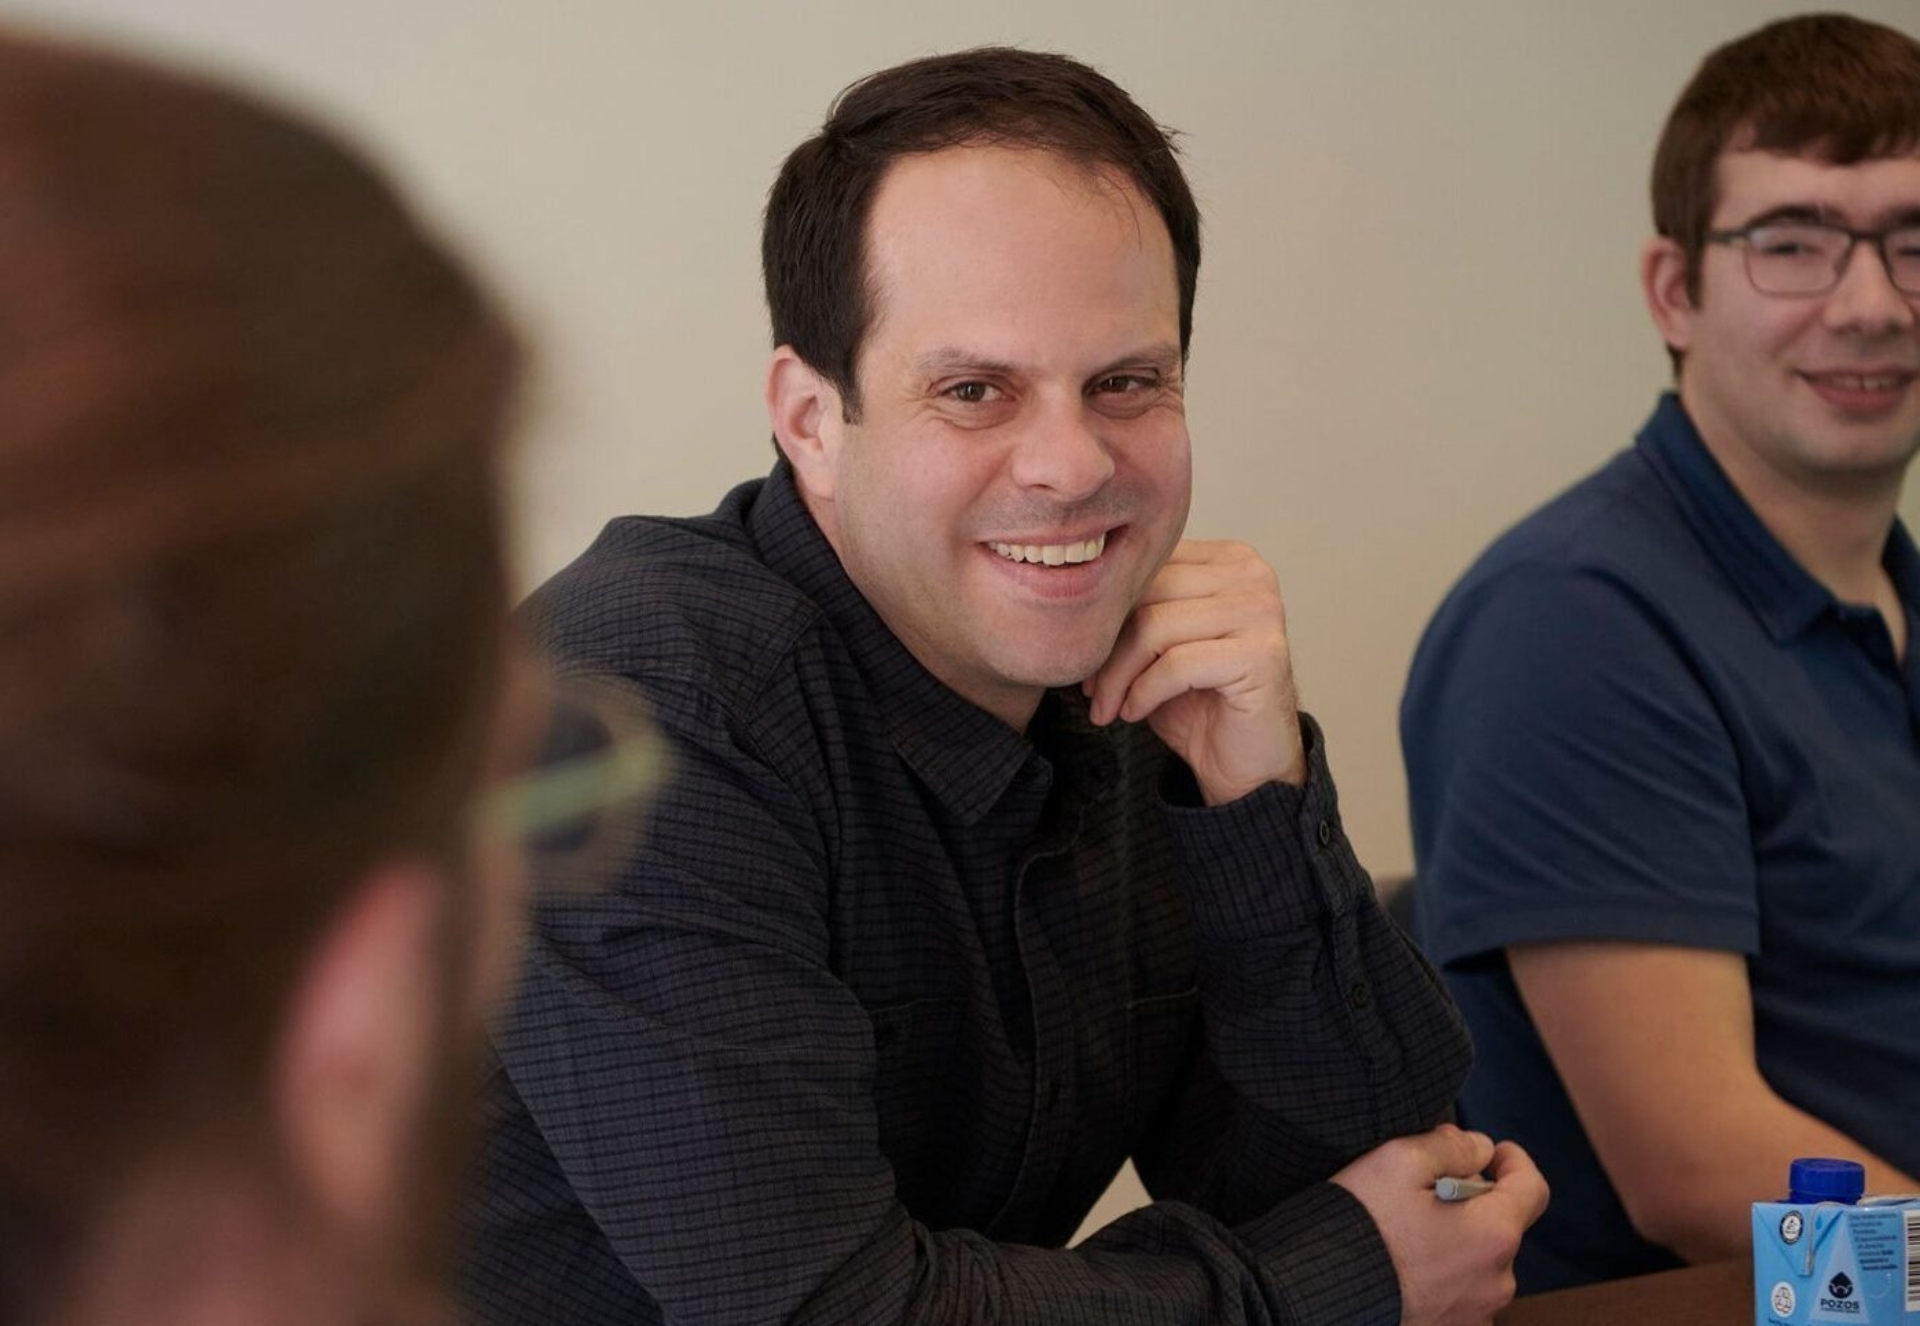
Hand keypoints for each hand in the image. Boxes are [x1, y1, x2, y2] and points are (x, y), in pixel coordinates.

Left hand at [1083, 539, 1303, 802]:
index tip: (1083, 656)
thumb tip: (1073, 602)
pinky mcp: (1260, 654)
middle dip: (1106, 646)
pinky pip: (1176, 664)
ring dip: (1118, 675)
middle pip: (1147, 593)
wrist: (1248, 763)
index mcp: (1228, 559)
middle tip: (1090, 688)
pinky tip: (1134, 712)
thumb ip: (1134, 610)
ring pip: (1155, 627)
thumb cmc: (1203, 702)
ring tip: (1108, 706)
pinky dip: (1143, 692)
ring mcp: (1260, 612)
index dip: (1106, 612)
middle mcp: (1250, 575)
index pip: (1146, 565)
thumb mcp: (1159, 646)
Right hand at [1330, 1124, 1548, 1325]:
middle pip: (1501, 1226)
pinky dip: (1441, 1272)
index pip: (1533, 1188)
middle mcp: (1496, 1280)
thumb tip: (1478, 1148)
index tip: (1491, 1151)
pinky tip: (1402, 1262)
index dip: (1514, 1161)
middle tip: (1426, 1187)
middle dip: (1474, 1201)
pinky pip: (1459, 1291)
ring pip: (1478, 1261)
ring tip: (1407, 1229)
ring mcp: (1474, 1313)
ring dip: (1456, 1239)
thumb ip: (1450, 1145)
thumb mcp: (1399, 1160)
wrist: (1317, 1293)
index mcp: (1493, 1234)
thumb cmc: (1360, 1225)